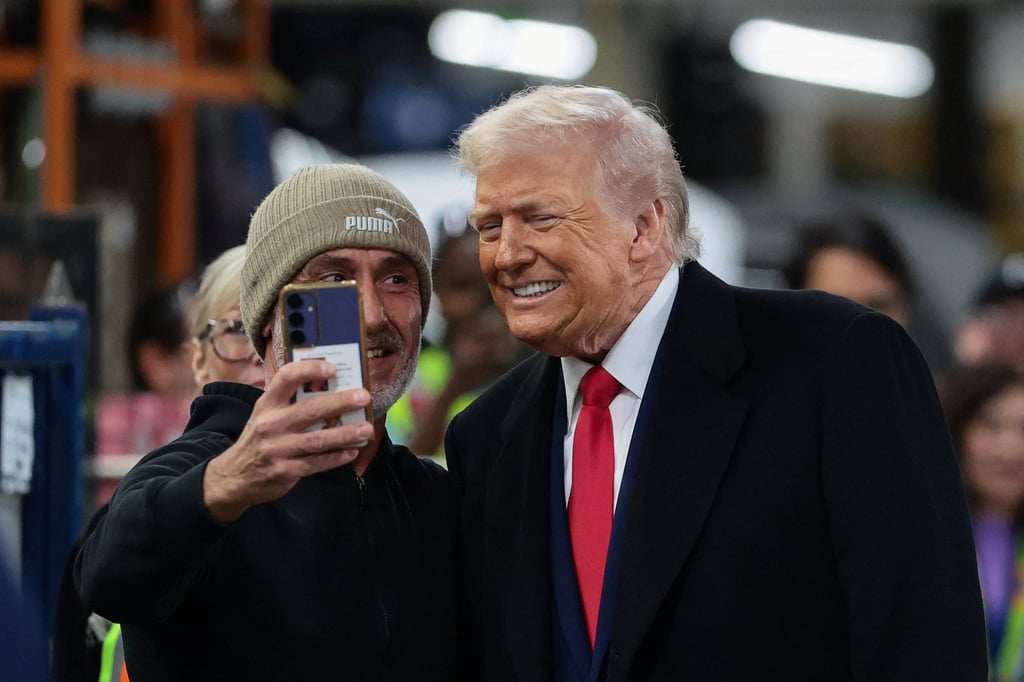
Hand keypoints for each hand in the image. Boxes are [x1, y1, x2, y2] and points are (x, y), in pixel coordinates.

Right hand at [202, 359, 372, 522]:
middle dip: (341, 402)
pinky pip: (318, 462)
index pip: (286, 378)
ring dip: (346, 434)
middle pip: (311, 410)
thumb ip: (289, 402)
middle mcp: (271, 424)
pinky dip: (337, 457)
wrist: (234, 477)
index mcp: (267, 404)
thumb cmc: (259, 439)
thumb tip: (330, 387)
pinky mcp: (286, 471)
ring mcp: (278, 449)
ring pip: (318, 439)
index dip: (309, 370)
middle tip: (364, 397)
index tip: (332, 367)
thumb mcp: (265, 415)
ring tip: (367, 429)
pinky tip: (352, 451)